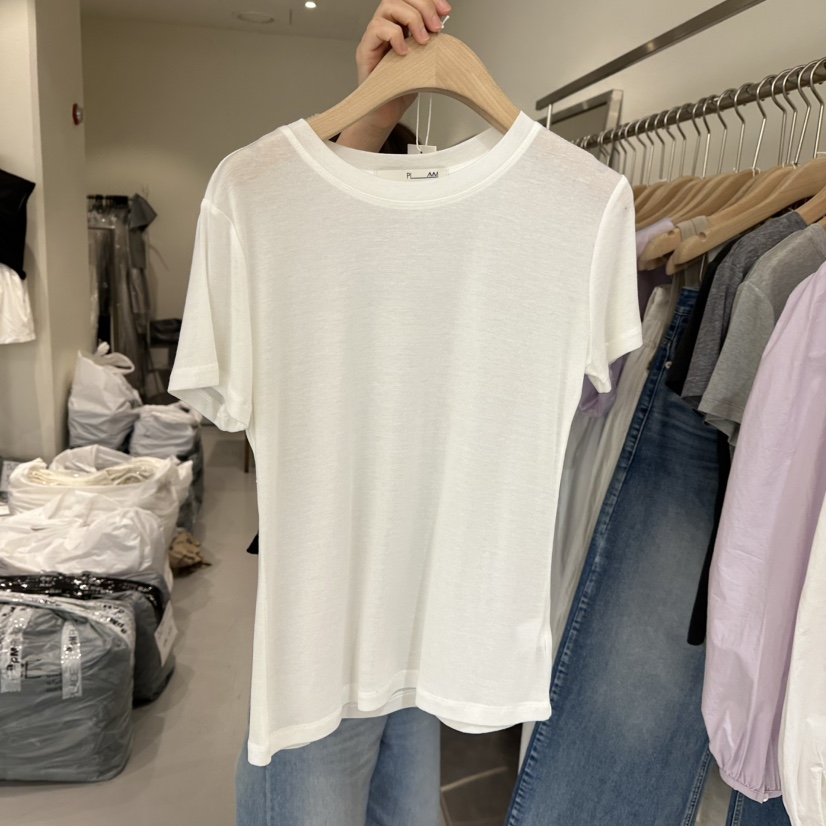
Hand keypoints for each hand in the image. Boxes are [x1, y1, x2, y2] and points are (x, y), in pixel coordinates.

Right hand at [337, 0, 451, 150]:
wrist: (388, 112)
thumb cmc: (403, 89)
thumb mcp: (425, 60)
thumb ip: (431, 41)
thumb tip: (443, 26)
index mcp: (401, 26)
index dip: (429, 0)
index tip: (445, 10)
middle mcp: (386, 27)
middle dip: (423, 6)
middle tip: (436, 27)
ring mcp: (375, 37)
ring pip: (388, 6)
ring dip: (411, 19)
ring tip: (422, 40)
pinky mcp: (365, 49)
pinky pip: (377, 29)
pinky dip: (394, 36)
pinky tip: (405, 52)